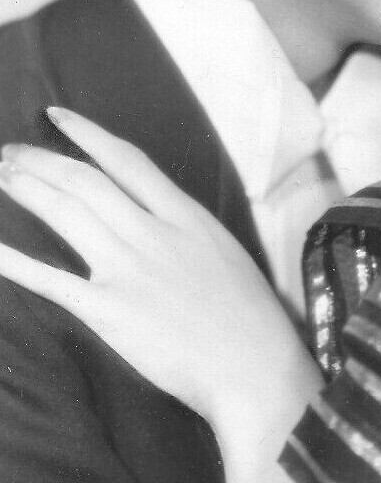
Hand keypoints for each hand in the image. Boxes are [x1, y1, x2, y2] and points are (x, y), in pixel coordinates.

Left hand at [0, 108, 318, 447]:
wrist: (254, 365)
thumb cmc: (250, 316)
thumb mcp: (225, 253)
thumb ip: (188, 233)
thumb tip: (159, 221)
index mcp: (186, 216)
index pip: (127, 161)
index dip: (86, 134)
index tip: (55, 117)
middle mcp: (153, 232)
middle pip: (85, 181)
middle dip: (40, 161)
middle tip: (6, 151)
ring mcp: (129, 269)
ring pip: (66, 213)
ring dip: (26, 189)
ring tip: (0, 174)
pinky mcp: (109, 310)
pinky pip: (52, 279)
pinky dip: (15, 261)